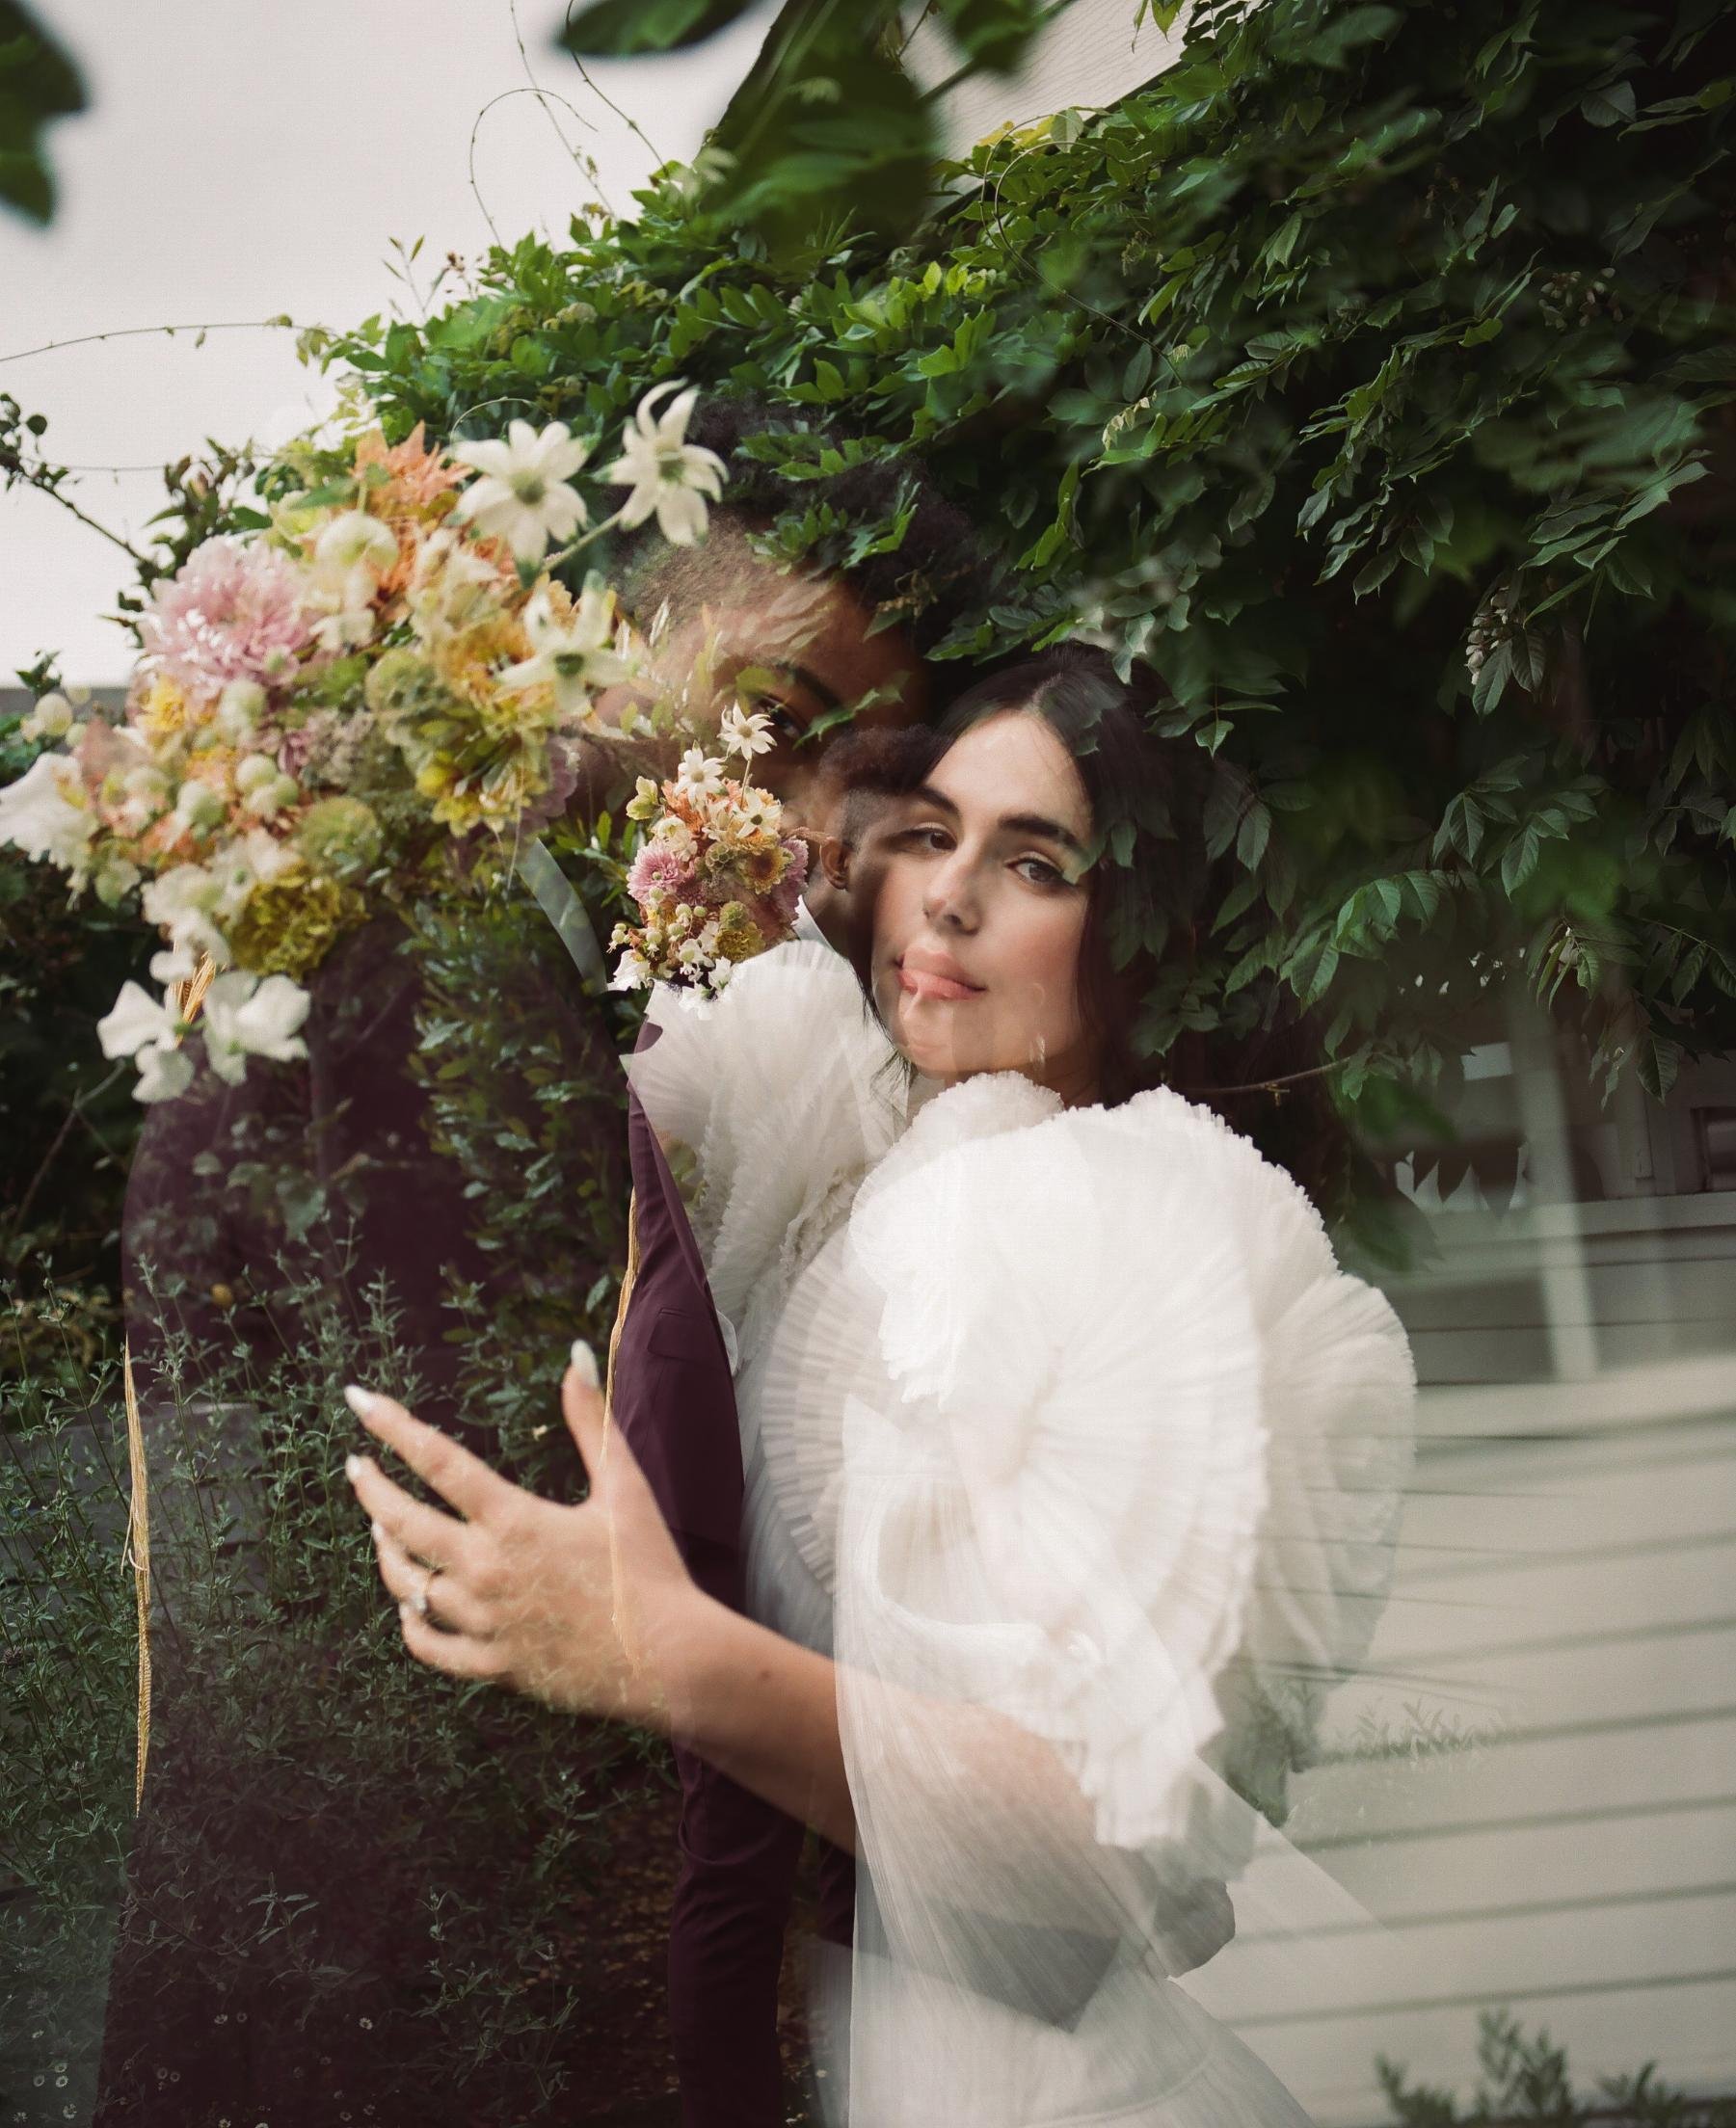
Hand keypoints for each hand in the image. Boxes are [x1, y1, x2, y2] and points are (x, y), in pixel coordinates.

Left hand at [343, 1343, 697, 1724]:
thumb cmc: (650, 1568)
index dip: (394, 1426)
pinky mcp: (493, 1665)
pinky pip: (430, 1646)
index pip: (438, 1461)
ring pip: (408, 1585)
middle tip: (355, 1466)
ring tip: (381, 1527)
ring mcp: (485, 1622)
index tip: (360, 1401)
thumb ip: (591, 1420)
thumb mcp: (624, 1486)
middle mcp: (487, 1570)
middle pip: (404, 1523)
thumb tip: (578, 1356)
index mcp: (515, 1520)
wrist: (669, 1658)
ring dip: (388, 1552)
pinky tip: (409, 1605)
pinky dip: (411, 1623)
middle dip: (371, 1489)